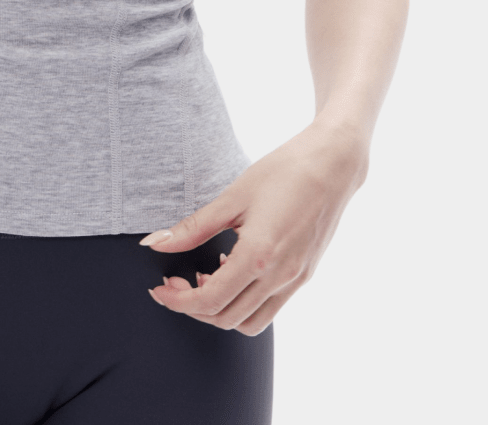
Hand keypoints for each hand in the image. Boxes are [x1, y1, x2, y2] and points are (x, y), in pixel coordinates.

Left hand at [140, 119, 367, 335]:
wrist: (332, 165)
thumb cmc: (282, 172)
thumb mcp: (232, 197)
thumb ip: (193, 227)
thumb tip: (155, 244)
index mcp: (258, 257)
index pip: (210, 300)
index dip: (178, 301)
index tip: (159, 288)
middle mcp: (279, 278)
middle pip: (227, 318)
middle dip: (194, 307)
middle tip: (176, 280)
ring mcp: (295, 280)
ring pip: (251, 322)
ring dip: (221, 310)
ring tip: (205, 277)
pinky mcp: (304, 276)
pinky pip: (270, 308)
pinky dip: (245, 301)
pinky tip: (233, 267)